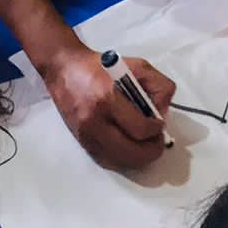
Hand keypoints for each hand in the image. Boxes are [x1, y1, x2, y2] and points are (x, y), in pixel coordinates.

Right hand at [45, 45, 173, 170]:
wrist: (65, 69)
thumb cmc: (100, 66)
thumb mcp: (137, 65)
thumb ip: (158, 86)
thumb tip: (163, 112)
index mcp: (108, 97)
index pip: (140, 128)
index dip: (156, 130)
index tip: (160, 124)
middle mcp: (95, 120)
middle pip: (130, 152)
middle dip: (151, 150)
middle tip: (157, 141)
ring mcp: (86, 134)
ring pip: (119, 161)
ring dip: (138, 158)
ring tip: (146, 145)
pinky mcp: (81, 141)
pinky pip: (106, 161)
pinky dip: (123, 159)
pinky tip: (130, 148)